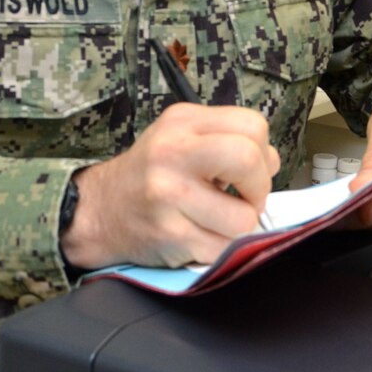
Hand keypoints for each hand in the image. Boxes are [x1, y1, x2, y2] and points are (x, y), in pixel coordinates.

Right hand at [60, 104, 279, 270]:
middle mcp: (172, 152)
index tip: (245, 171)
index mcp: (182, 122)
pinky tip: (199, 235)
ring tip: (215, 219)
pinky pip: (223, 248)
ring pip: (244, 217)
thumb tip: (271, 162)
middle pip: (249, 159)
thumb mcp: (180, 138)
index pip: (252, 125)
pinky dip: (220, 248)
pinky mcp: (170, 234)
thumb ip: (226, 140)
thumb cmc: (149, 174)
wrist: (100, 210)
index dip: (262, 153)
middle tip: (243, 198)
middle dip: (259, 188)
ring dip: (239, 226)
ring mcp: (169, 195)